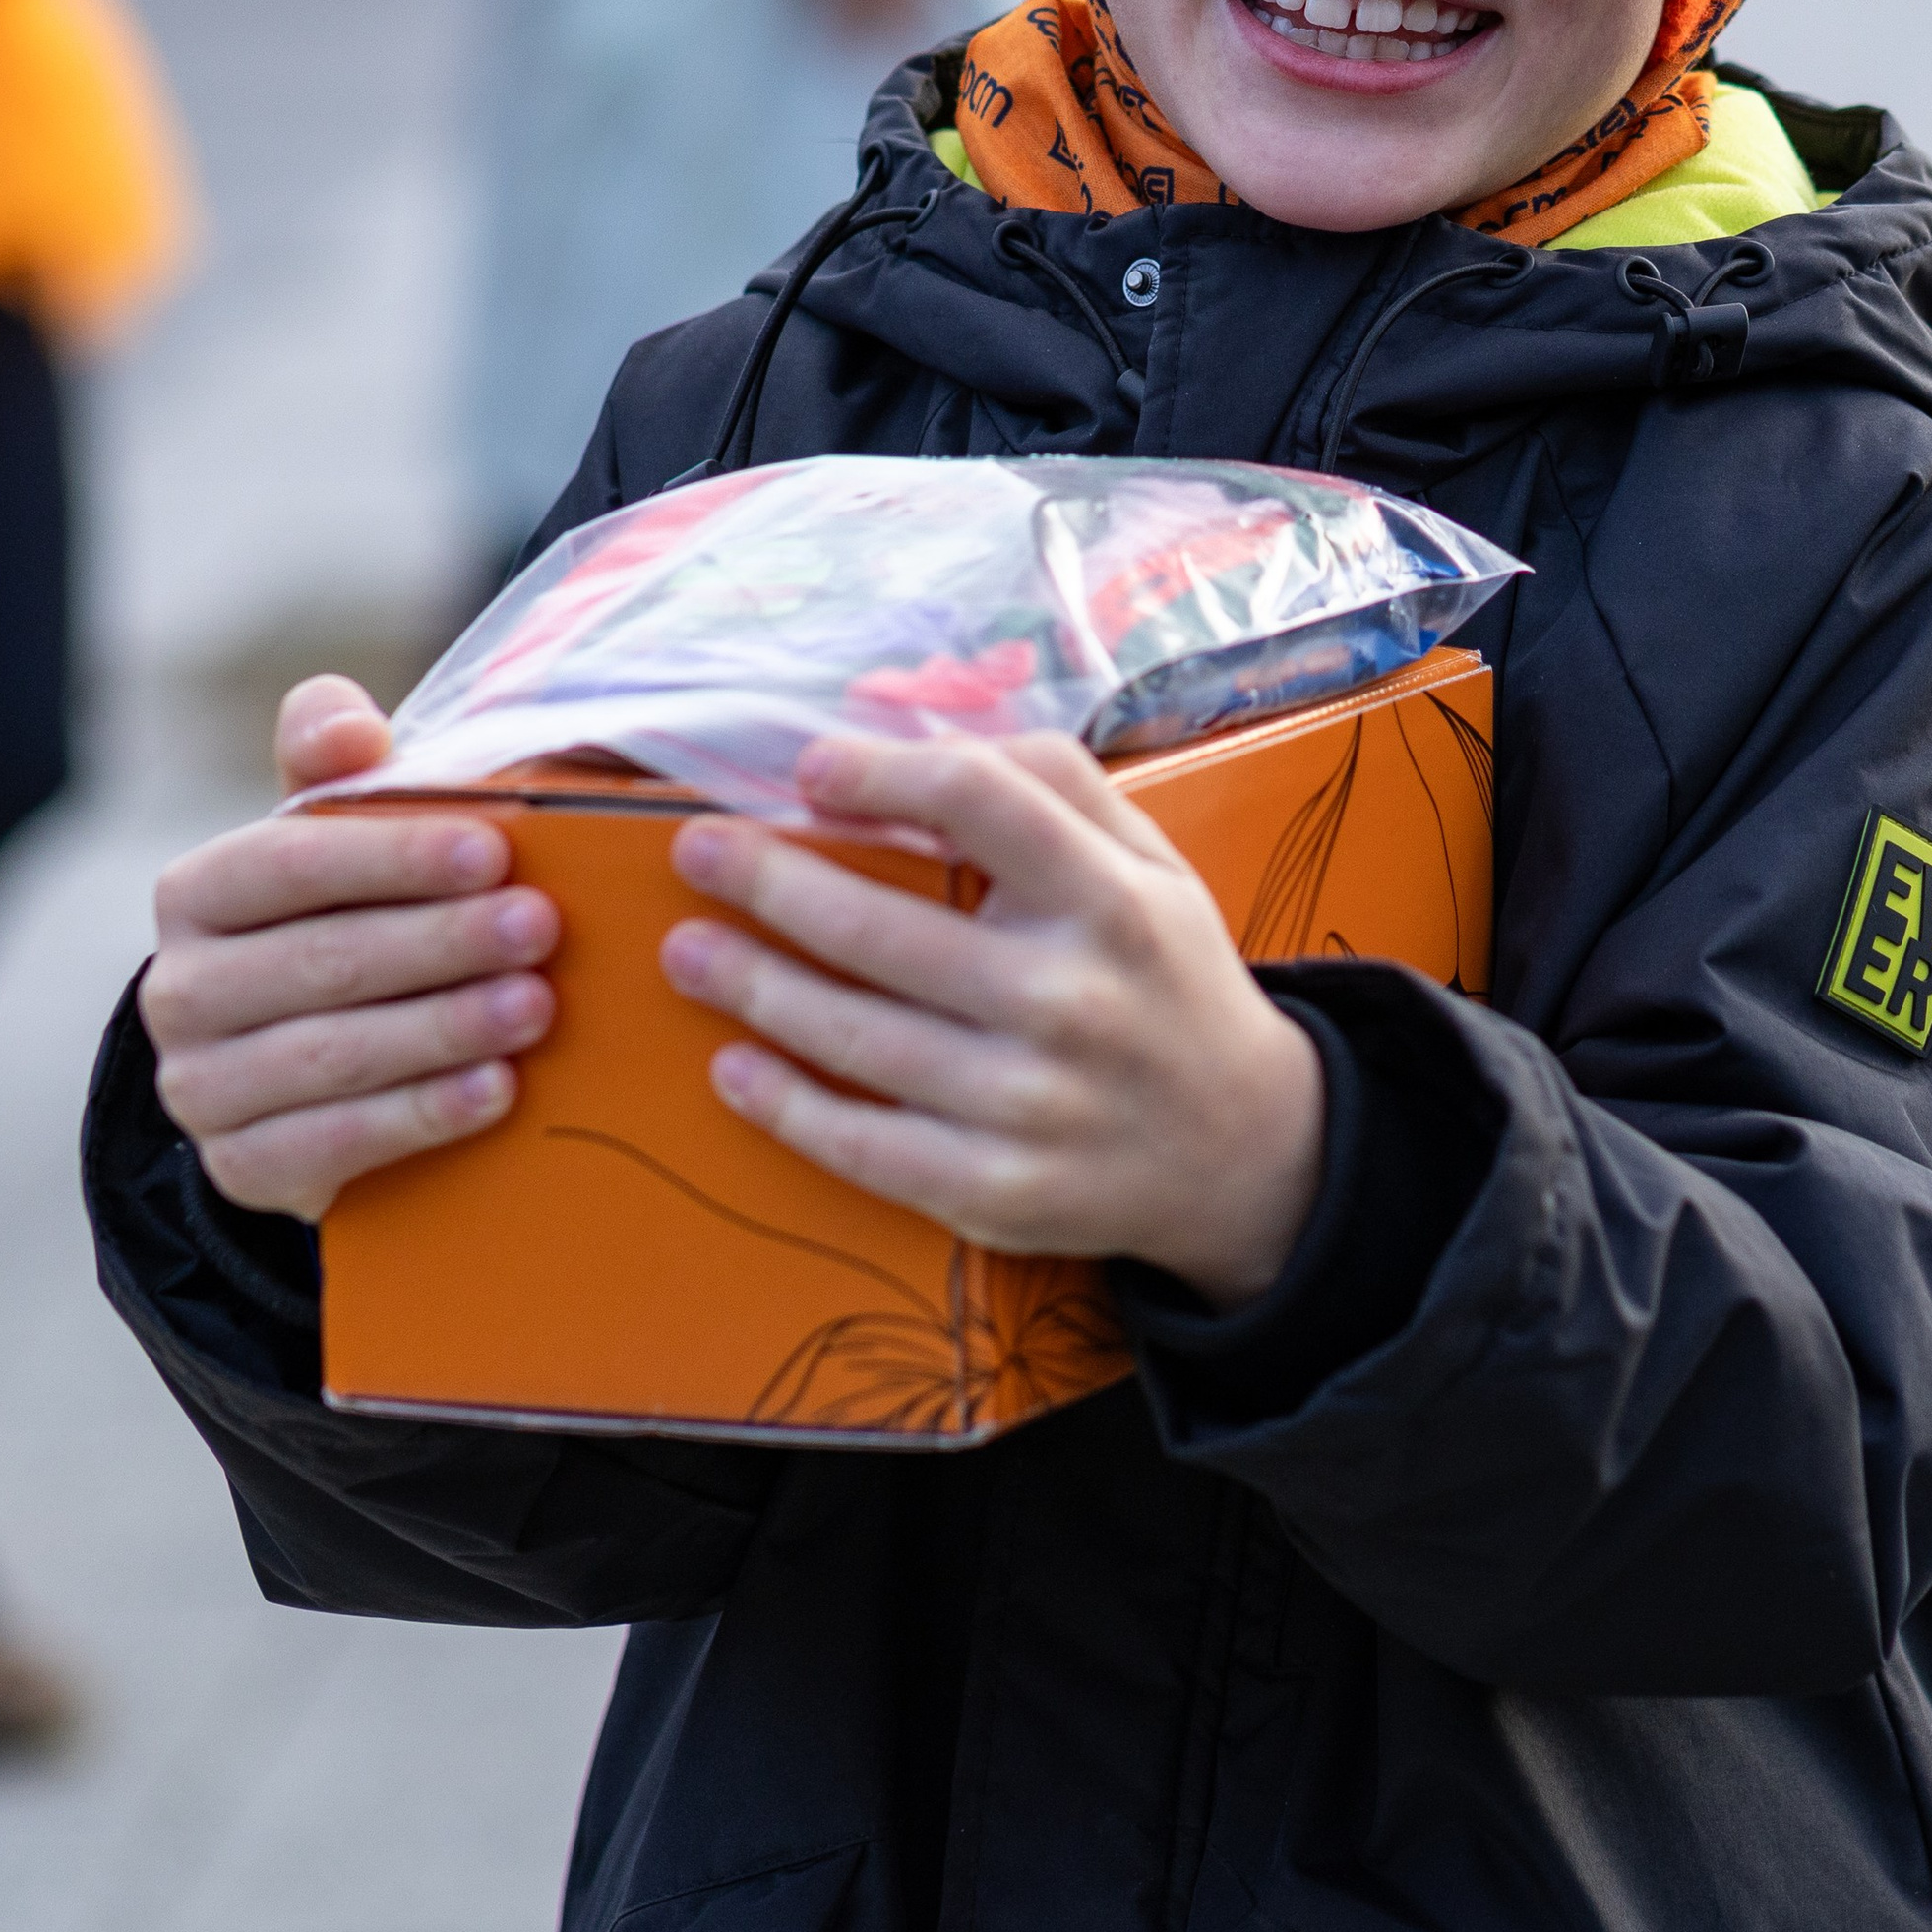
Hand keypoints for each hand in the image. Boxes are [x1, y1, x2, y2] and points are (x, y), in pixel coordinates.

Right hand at [138, 677, 559, 1220]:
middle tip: (540, 927)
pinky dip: (421, 1115)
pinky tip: (498, 1090)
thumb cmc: (353, 917)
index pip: (287, 864)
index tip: (492, 849)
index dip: (391, 856)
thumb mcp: (345, 837)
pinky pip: (331, 1143)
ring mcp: (201, 1088)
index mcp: (199, 891)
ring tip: (535, 1007)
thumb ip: (336, 767)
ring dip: (441, 1028)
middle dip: (440, 942)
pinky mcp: (240, 1167)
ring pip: (328, 1057)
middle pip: (319, 962)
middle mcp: (179, 990)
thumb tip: (345, 723)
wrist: (317, 1073)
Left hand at [662, 732, 1326, 1310]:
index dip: (882, 773)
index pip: (982, 805)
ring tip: (686, 948)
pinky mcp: (996, 1193)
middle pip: (882, 928)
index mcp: (1112, 901)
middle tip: (696, 849)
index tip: (809, 766)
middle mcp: (1070, 1001)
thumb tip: (915, 737)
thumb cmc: (1166, 976)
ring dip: (751, 986)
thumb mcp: (1150, 860)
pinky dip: (786, 1106)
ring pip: (853, 1038)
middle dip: (768, 882)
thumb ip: (1050, 786)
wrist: (1244, 1150)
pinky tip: (733, 1066)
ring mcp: (1029, 1107)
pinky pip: (864, 1145)